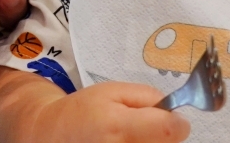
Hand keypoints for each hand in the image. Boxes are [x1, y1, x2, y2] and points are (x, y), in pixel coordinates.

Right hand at [34, 83, 190, 142]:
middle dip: (163, 135)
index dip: (175, 121)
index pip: (172, 129)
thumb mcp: (112, 91)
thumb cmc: (84, 111)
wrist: (53, 136)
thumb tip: (175, 112)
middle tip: (143, 128)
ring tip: (131, 139)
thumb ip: (147, 96)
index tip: (167, 117)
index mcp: (119, 126)